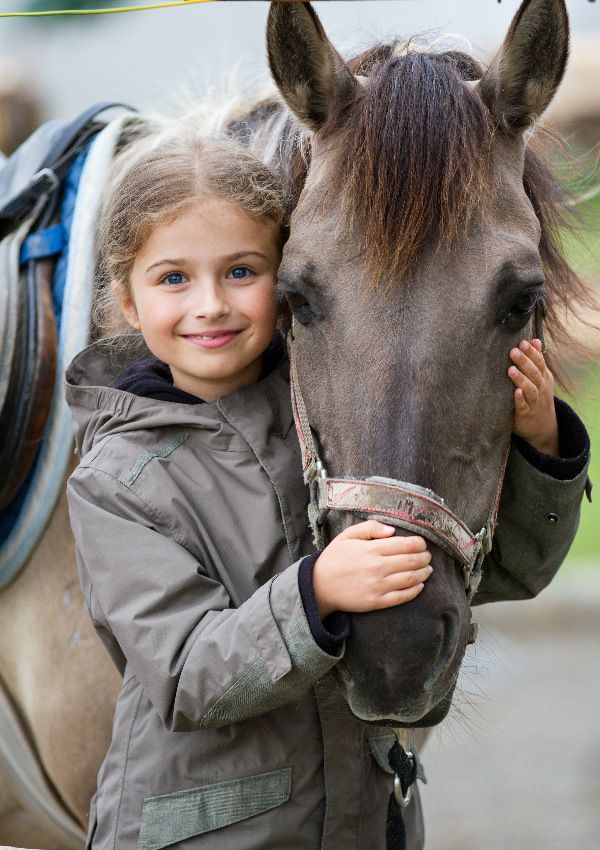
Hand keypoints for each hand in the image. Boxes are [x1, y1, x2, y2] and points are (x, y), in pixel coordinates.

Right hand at [312, 520, 432, 617]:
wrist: (319, 586)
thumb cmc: (334, 558)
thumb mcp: (347, 535)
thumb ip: (370, 528)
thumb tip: (392, 530)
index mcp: (371, 549)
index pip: (406, 544)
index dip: (419, 543)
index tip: (422, 543)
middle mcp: (377, 567)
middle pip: (412, 561)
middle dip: (424, 557)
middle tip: (427, 556)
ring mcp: (377, 586)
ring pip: (411, 579)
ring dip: (423, 573)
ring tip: (427, 569)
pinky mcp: (376, 602)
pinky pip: (402, 597)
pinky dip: (415, 590)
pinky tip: (420, 585)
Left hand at [508, 338, 558, 455]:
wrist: (542, 426)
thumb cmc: (537, 396)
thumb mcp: (541, 378)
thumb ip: (536, 360)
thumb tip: (534, 340)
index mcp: (544, 378)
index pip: (539, 363)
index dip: (532, 353)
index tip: (522, 343)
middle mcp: (541, 389)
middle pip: (534, 374)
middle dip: (524, 362)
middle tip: (513, 351)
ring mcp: (534, 402)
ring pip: (530, 389)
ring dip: (521, 379)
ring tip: (511, 370)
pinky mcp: (525, 414)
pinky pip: (523, 406)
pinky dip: (520, 399)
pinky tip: (515, 392)